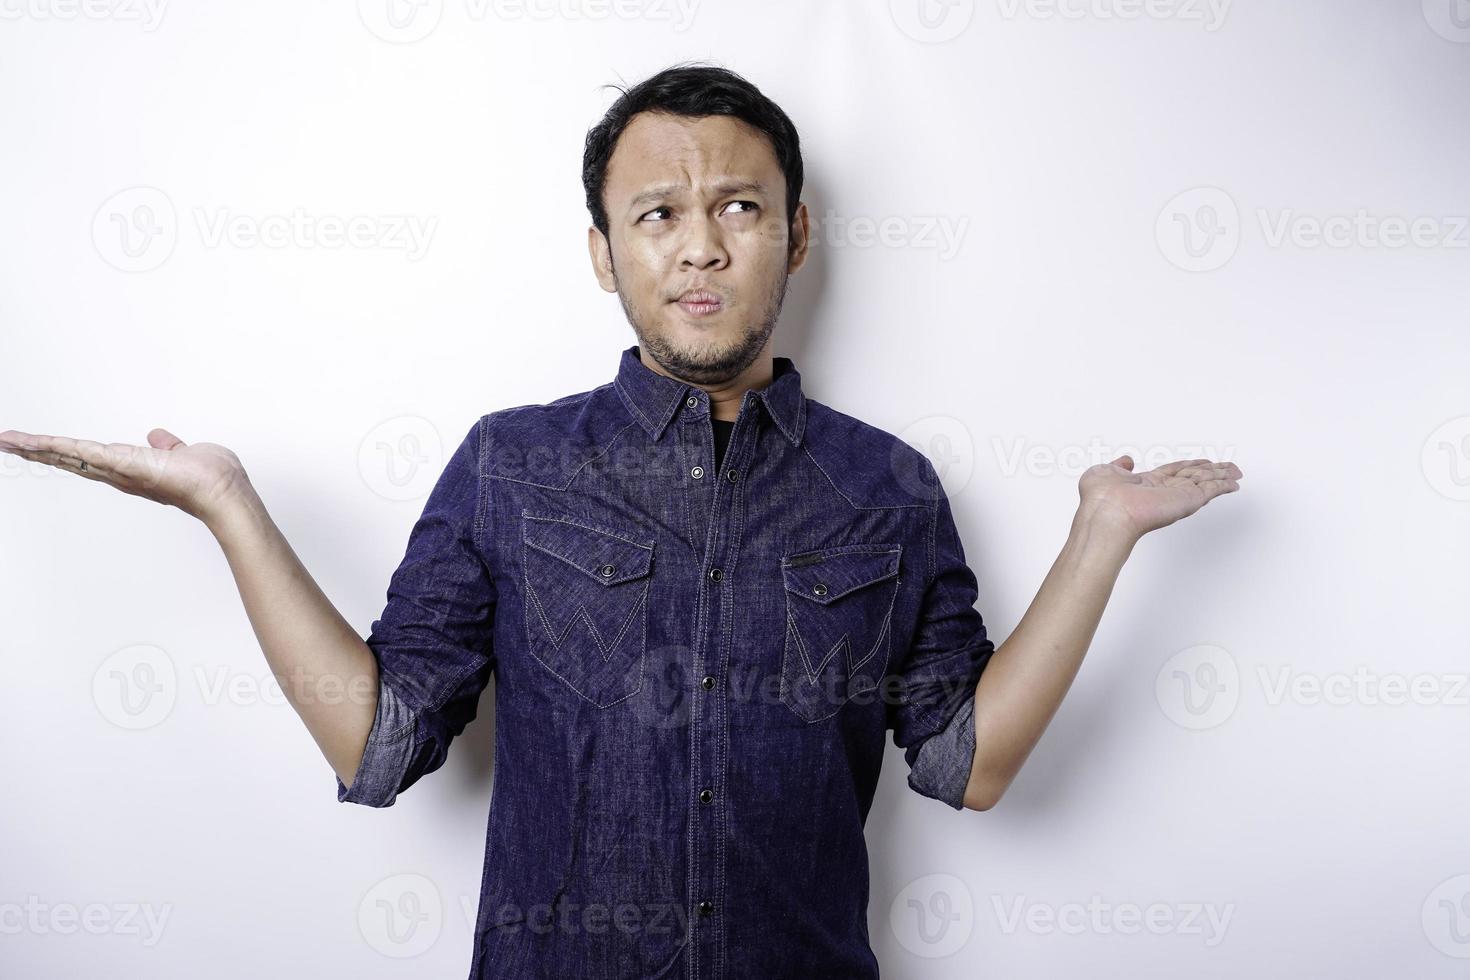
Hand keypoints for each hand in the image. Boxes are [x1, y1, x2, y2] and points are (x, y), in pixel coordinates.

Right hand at [0, 427, 253, 526]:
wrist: (224, 492)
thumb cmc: (212, 479)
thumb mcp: (187, 453)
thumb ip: (169, 446)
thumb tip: (159, 436)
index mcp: (131, 468)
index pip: (89, 457)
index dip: (63, 452)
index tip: (38, 445)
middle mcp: (119, 474)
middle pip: (69, 459)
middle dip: (37, 451)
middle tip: (6, 442)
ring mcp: (119, 471)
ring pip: (69, 455)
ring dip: (36, 448)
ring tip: (6, 440)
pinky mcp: (123, 464)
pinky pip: (83, 453)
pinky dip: (56, 447)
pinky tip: (32, 442)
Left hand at [1078, 455, 1243, 540]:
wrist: (1107, 514)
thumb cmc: (1100, 499)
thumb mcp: (1104, 472)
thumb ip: (1118, 465)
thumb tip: (1127, 461)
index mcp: (1147, 483)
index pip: (1174, 471)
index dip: (1189, 466)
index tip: (1202, 462)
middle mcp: (1165, 491)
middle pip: (1194, 476)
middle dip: (1211, 471)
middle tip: (1228, 468)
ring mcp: (1177, 496)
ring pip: (1205, 482)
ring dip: (1222, 476)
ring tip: (1237, 472)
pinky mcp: (1187, 501)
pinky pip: (1210, 490)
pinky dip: (1223, 485)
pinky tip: (1234, 482)